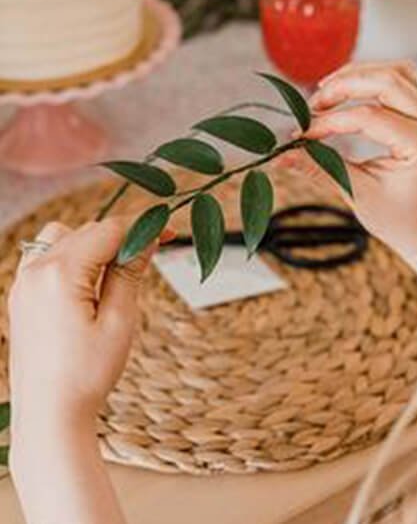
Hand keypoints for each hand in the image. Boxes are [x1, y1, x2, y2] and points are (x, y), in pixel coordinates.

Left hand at [8, 218, 158, 440]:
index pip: (108, 230)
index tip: (169, 231)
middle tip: (154, 252)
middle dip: (123, 236)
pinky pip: (46, 256)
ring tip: (120, 269)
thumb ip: (130, 273)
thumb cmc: (85, 375)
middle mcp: (35, 271)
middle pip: (87, 230)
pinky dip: (72, 256)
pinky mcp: (21, 296)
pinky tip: (90, 279)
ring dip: (96, 244)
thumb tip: (147, 239)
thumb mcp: (120, 320)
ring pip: (65, 237)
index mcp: (59, 273)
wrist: (48, 416)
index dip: (143, 227)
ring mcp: (23, 283)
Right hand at [281, 61, 416, 255]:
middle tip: (312, 104)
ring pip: (396, 71)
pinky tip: (348, 89)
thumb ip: (319, 167)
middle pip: (387, 80)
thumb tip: (281, 155)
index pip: (369, 117)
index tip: (303, 134)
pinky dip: (373, 78)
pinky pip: (403, 78)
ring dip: (358, 74)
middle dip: (343, 86)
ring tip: (326, 91)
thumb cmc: (397, 217)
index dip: (330, 122)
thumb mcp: (356, 193)